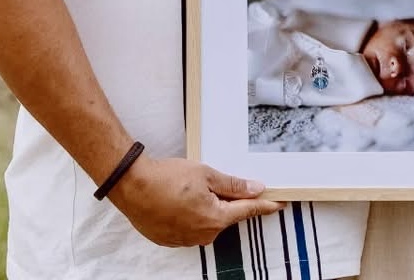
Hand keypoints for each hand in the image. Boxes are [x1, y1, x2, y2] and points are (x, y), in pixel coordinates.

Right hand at [109, 155, 284, 245]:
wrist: (133, 186)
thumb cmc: (168, 178)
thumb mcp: (206, 174)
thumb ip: (233, 184)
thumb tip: (255, 188)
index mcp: (215, 218)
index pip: (247, 211)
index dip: (265, 205)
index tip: (280, 203)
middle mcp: (203, 234)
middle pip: (227, 215)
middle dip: (228, 199)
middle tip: (217, 181)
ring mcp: (186, 240)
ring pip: (208, 221)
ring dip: (208, 206)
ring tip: (191, 187)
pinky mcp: (172, 240)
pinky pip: (191, 226)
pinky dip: (192, 213)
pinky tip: (182, 198)